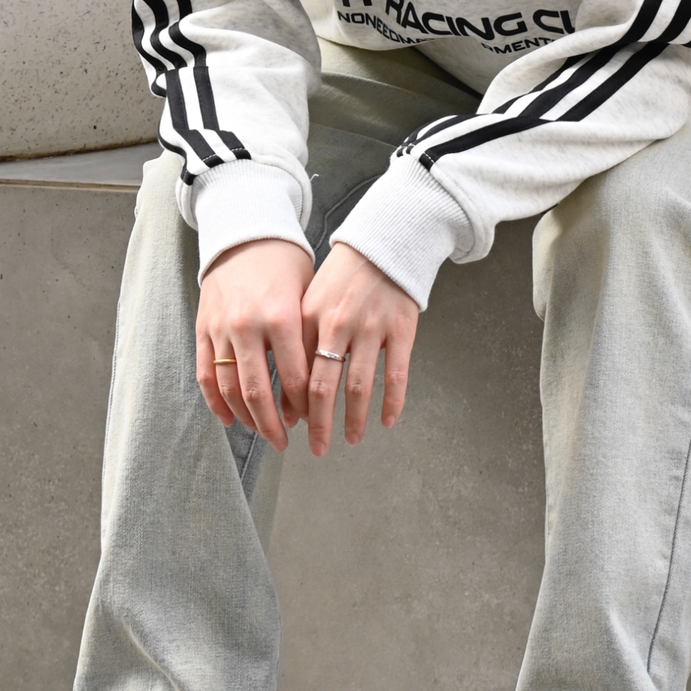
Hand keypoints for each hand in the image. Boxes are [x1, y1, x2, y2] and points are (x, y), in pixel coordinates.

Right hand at [197, 237, 313, 449]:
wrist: (245, 232)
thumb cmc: (284, 263)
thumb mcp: (307, 294)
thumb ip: (308, 338)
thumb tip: (316, 385)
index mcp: (280, 316)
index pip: (293, 377)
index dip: (303, 405)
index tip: (311, 420)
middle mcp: (247, 326)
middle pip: (257, 392)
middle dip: (273, 424)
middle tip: (286, 442)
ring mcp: (220, 329)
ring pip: (230, 388)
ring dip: (246, 418)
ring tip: (263, 432)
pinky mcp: (202, 329)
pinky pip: (205, 375)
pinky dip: (216, 402)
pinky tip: (230, 419)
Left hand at [301, 242, 418, 455]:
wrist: (385, 242)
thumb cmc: (343, 276)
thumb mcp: (311, 300)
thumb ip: (299, 341)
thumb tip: (289, 391)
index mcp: (310, 317)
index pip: (296, 373)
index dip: (294, 406)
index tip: (292, 426)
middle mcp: (338, 324)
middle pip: (324, 387)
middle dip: (319, 424)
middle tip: (318, 448)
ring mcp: (372, 328)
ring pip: (360, 387)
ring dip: (354, 419)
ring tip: (351, 438)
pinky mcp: (402, 329)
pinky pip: (397, 374)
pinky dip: (393, 402)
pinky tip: (389, 421)